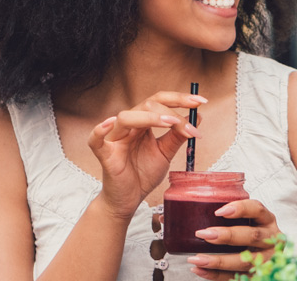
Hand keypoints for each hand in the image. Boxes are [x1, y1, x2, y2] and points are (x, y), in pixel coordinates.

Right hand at [87, 91, 202, 217]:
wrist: (129, 199)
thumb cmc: (143, 174)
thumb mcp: (166, 153)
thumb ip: (178, 136)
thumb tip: (198, 116)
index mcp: (143, 123)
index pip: (159, 101)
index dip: (179, 98)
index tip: (201, 101)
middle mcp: (129, 126)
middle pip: (146, 105)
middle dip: (171, 110)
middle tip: (190, 126)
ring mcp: (115, 139)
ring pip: (126, 118)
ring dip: (150, 117)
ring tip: (170, 123)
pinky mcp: (105, 155)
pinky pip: (96, 140)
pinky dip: (100, 130)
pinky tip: (110, 124)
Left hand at [187, 199, 279, 279]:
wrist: (265, 256)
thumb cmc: (249, 232)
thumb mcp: (247, 219)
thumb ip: (231, 213)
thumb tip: (200, 207)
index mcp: (267, 220)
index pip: (257, 209)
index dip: (240, 209)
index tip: (219, 212)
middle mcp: (271, 239)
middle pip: (252, 236)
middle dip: (227, 236)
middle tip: (203, 234)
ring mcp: (267, 260)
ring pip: (245, 261)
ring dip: (218, 261)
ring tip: (197, 259)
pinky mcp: (258, 275)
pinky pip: (236, 277)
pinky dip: (216, 275)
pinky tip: (200, 270)